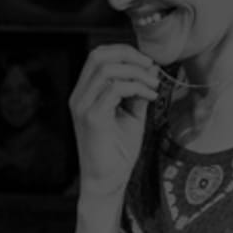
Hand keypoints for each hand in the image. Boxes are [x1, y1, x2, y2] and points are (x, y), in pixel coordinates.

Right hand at [68, 44, 162, 196]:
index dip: (125, 52)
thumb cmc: (117, 152)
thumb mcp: (131, 114)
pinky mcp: (92, 118)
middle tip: (152, 69)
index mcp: (85, 93)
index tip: (148, 64)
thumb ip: (136, 91)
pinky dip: (137, 88)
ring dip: (137, 73)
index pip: (98, 56)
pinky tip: (150, 97)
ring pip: (107, 69)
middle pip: (98, 55)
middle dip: (130, 56)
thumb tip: (150, 69)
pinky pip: (114, 89)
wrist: (107, 181)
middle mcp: (79, 96)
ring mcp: (82, 106)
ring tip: (154, 86)